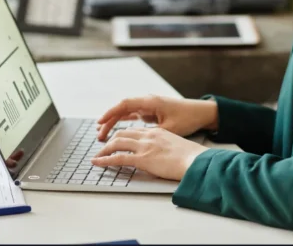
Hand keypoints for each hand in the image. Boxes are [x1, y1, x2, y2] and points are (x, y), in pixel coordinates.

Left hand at [90, 126, 208, 180]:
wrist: (196, 160)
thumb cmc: (190, 156)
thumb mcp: (175, 145)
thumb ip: (163, 145)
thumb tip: (159, 153)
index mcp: (156, 131)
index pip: (134, 130)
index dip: (122, 135)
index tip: (116, 141)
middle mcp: (148, 136)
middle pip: (123, 133)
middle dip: (110, 140)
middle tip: (102, 147)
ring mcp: (145, 146)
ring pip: (117, 143)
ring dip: (104, 150)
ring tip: (97, 157)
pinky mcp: (142, 158)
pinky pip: (118, 158)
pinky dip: (105, 160)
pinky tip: (97, 163)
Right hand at [96, 94, 217, 141]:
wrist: (202, 113)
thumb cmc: (187, 118)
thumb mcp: (168, 129)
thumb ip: (151, 134)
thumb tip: (135, 142)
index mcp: (150, 102)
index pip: (124, 105)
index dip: (110, 113)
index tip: (99, 122)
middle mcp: (147, 101)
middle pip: (122, 109)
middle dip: (109, 121)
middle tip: (99, 135)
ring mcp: (149, 106)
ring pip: (127, 112)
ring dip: (115, 122)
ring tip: (104, 134)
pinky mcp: (152, 111)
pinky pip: (133, 115)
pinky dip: (124, 122)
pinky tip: (117, 130)